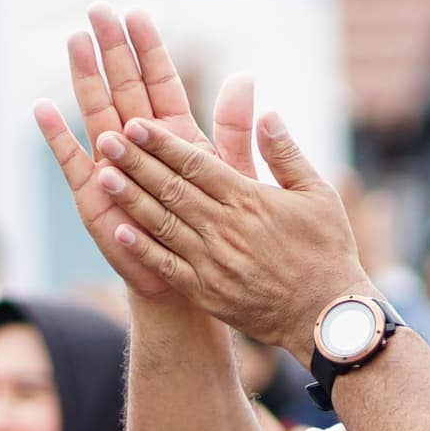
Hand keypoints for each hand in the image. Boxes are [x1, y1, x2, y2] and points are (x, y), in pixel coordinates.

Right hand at [31, 7, 254, 307]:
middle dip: (110, 48)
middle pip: (122, 86)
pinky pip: (71, 160)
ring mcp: (113, 164)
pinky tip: (43, 109)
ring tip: (73, 41)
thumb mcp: (230, 175)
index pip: (158, 80)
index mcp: (173, 133)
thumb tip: (246, 79)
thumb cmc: (212, 228)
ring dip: (84, 77)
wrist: (188, 278)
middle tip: (97, 10)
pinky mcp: (93, 193)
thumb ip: (233, 129)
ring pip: (96, 111)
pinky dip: (57, 136)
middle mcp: (139, 142)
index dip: (147, 48)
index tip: (136, 13)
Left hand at [90, 93, 368, 352]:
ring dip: (130, 198)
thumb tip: (267, 113)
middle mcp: (225, 228)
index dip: (162, 143)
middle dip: (135, 162)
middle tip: (106, 139)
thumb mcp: (317, 194)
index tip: (135, 125)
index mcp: (249, 199)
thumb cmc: (327, 251)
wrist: (327, 317)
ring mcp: (212, 262)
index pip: (196, 163)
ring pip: (162, 223)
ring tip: (102, 176)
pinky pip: (166, 266)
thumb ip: (286, 154)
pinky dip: (142, 249)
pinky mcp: (205, 292)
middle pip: (171, 188)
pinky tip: (118, 231)